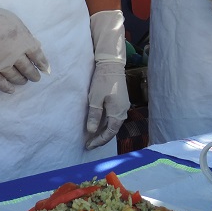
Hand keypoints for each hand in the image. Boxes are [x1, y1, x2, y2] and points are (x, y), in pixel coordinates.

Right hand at [0, 0, 49, 92]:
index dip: (43, 64)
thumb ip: (27, 35)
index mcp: (24, 42)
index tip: (45, 69)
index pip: (38, 57)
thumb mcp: (16, 22)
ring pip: (16, 77)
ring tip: (24, 81)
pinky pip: (0, 83)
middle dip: (34, 75)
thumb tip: (37, 45)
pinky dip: (7, 88)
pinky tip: (12, 90)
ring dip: (22, 81)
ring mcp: (2, 64)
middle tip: (36, 78)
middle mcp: (16, 56)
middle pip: (28, 69)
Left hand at [85, 10, 129, 148]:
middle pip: (113, 130)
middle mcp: (123, 112)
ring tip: (93, 136)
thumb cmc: (103, 81)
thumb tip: (92, 131)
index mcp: (118, 113)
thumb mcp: (95, 99)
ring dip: (104, 130)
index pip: (109, 133)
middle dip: (101, 138)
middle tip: (89, 143)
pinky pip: (114, 117)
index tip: (88, 146)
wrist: (112, 65)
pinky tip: (99, 123)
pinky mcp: (121, 101)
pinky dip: (106, 123)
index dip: (99, 141)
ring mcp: (123, 106)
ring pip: (114, 124)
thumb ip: (94, 116)